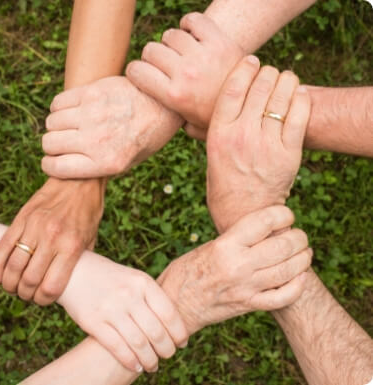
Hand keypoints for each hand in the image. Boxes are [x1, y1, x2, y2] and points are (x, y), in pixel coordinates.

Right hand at [0, 178, 104, 304]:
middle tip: (27, 295)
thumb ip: (79, 261)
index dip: (44, 300)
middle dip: (26, 294)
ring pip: (13, 266)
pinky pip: (3, 247)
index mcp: (72, 246)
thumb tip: (69, 282)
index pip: (51, 287)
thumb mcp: (91, 238)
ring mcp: (34, 227)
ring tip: (13, 287)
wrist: (79, 180)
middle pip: (29, 280)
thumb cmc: (88, 211)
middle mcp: (52, 238)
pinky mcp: (22, 218)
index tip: (43, 300)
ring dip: (10, 284)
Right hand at [41, 76, 182, 178]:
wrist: (163, 105)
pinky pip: (58, 102)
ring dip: (57, 126)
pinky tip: (73, 110)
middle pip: (49, 143)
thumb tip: (66, 168)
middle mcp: (97, 140)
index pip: (56, 167)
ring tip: (71, 125)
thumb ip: (98, 167)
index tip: (54, 161)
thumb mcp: (128, 163)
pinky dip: (60, 108)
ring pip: (51, 122)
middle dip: (52, 146)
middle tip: (64, 143)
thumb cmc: (145, 137)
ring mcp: (93, 114)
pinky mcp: (92, 92)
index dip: (50, 165)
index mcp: (107, 163)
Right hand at [57, 251, 188, 372]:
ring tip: (153, 365)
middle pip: (156, 331)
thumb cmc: (111, 278)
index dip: (179, 332)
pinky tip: (136, 366)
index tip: (182, 343)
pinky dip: (130, 361)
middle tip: (168, 356)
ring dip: (150, 360)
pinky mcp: (93, 322)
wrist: (76, 271)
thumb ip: (151, 297)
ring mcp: (110, 308)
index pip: (169, 313)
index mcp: (143, 282)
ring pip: (139, 343)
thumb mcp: (134, 279)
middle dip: (167, 349)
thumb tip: (174, 325)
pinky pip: (117, 347)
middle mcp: (129, 295)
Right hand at [126, 12, 243, 131]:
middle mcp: (185, 74)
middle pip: (151, 50)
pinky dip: (189, 24)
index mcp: (174, 96)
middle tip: (163, 65)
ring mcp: (202, 55)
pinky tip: (192, 35)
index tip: (141, 73)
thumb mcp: (193, 128)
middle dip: (152, 57)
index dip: (135, 71)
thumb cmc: (219, 118)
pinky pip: (193, 20)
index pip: (137, 71)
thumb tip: (159, 120)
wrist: (254, 104)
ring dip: (171, 43)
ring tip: (180, 53)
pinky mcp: (219, 41)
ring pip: (170, 35)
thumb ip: (173, 122)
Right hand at [158, 206, 310, 334]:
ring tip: (304, 252)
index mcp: (225, 245)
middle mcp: (238, 266)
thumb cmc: (187, 270)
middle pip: (283, 246)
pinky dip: (297, 286)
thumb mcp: (209, 246)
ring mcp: (246, 288)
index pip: (264, 221)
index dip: (283, 214)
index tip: (286, 215)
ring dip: (303, 259)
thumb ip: (237, 239)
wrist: (175, 304)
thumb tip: (267, 229)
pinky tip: (300, 277)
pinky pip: (283, 297)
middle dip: (299, 237)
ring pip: (289, 270)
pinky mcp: (249, 305)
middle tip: (299, 235)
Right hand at [206, 59, 310, 231]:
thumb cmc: (223, 184)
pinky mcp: (288, 154)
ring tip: (286, 79)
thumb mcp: (210, 155)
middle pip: (260, 87)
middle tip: (270, 72)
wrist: (244, 213)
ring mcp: (267, 144)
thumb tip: (197, 113)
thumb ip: (207, 131)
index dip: (244, 68)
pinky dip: (301, 99)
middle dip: (267, 72)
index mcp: (219, 134)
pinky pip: (299, 116)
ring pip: (281, 97)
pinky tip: (299, 93)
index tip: (251, 60)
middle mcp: (242, 135)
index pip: (233, 88)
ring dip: (286, 81)